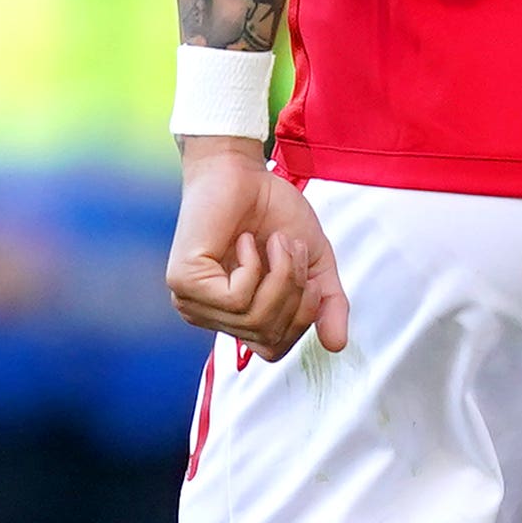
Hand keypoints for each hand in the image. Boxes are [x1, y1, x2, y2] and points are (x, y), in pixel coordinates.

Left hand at [163, 137, 347, 357]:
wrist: (242, 171)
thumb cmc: (274, 212)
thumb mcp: (314, 263)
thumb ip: (327, 303)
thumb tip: (338, 345)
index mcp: (237, 318)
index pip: (274, 350)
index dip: (303, 319)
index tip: (313, 279)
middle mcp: (212, 317)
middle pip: (269, 336)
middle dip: (296, 291)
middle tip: (293, 250)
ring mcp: (193, 303)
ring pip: (255, 318)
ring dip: (280, 274)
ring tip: (275, 242)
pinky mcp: (183, 283)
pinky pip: (237, 298)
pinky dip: (254, 266)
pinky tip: (245, 242)